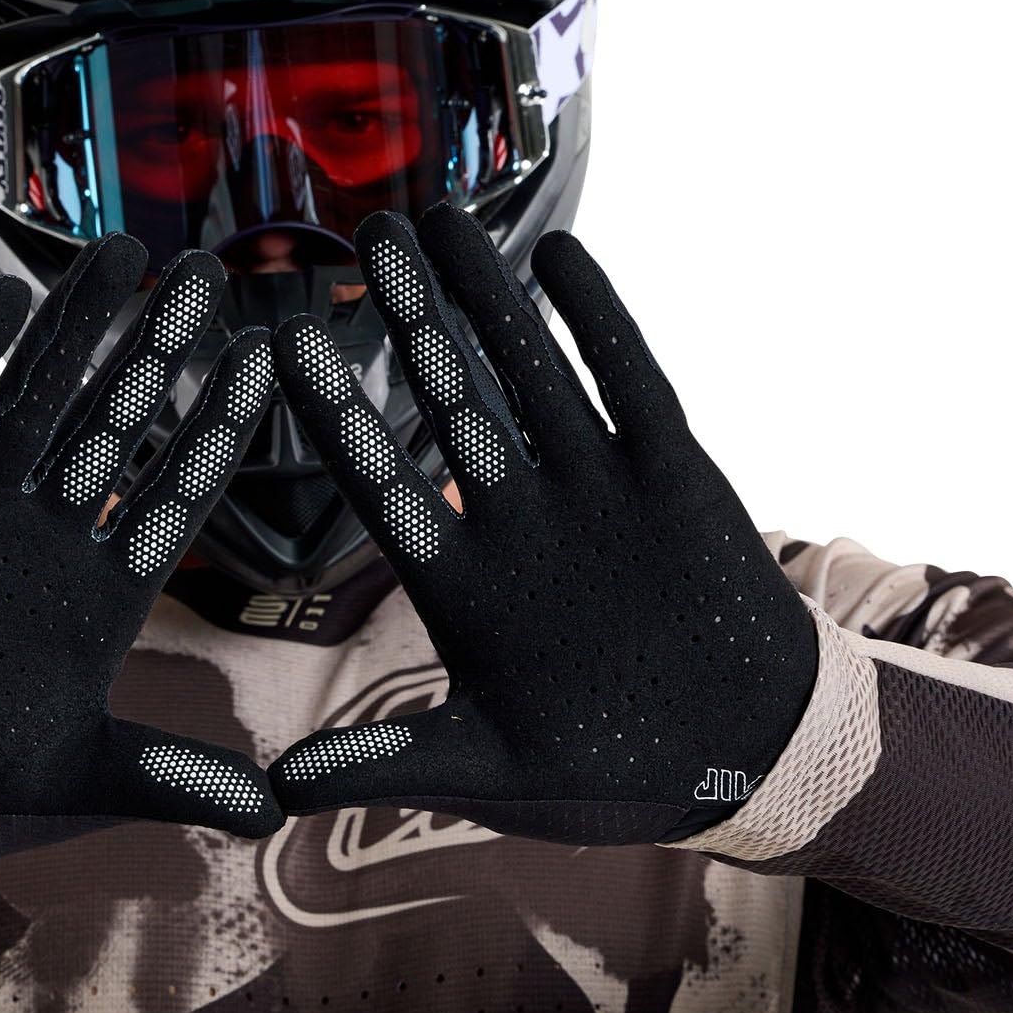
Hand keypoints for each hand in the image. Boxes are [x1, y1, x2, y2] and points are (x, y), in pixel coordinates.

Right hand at [0, 235, 282, 865]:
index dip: (218, 428)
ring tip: (123, 252)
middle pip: (114, 424)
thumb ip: (172, 776)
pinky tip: (3, 298)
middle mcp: (44, 535)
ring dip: (74, 328)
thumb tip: (280, 815)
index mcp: (97, 594)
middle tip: (206, 276)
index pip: (175, 494)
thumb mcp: (73, 782)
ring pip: (33, 399)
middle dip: (159, 350)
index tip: (267, 360)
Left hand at [268, 206, 817, 844]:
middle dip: (408, 318)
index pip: (382, 483)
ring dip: (488, 298)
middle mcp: (518, 521)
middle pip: (450, 399)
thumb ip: (385, 762)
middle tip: (364, 236)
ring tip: (437, 221)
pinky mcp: (672, 477)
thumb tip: (270, 790)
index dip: (336, 413)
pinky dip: (599, 322)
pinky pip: (633, 384)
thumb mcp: (486, 774)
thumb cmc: (607, 772)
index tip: (285, 342)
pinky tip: (558, 257)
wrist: (742, 755)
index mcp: (463, 584)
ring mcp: (595, 492)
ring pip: (530, 374)